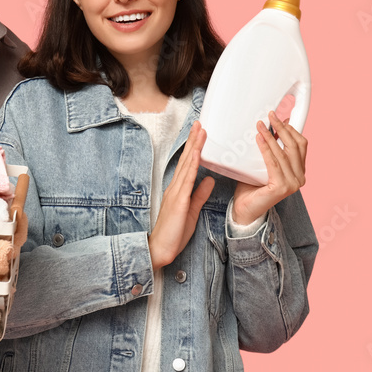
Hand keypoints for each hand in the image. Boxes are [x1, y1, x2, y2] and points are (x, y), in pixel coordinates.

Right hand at [148, 121, 215, 269]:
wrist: (161, 248)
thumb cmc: (174, 232)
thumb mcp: (192, 210)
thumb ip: (200, 194)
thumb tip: (210, 180)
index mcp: (179, 189)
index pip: (189, 165)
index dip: (195, 148)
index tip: (201, 134)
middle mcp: (175, 187)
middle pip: (186, 159)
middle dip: (194, 140)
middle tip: (200, 123)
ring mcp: (176, 192)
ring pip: (187, 165)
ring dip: (194, 147)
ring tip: (201, 131)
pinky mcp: (178, 200)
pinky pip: (187, 179)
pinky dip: (192, 165)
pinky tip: (196, 154)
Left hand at [231, 111, 307, 225]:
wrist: (245, 209)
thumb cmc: (252, 186)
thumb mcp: (263, 163)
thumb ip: (270, 149)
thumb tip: (271, 127)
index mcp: (299, 171)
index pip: (301, 144)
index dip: (292, 129)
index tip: (281, 117)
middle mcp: (300, 177)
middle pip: (295, 145)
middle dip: (282, 127)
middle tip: (270, 116)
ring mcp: (293, 183)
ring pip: (283, 152)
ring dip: (271, 136)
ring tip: (260, 125)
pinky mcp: (282, 187)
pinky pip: (273, 162)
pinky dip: (266, 148)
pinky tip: (259, 138)